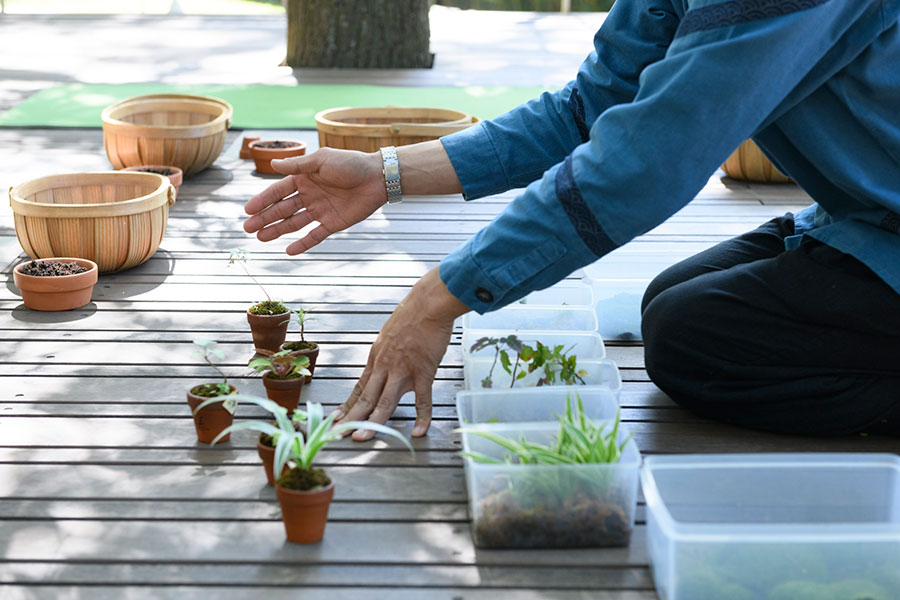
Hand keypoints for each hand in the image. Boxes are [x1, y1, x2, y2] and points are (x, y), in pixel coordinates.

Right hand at [243, 147, 385, 254]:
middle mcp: (310, 195)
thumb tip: (272, 163)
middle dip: (265, 218)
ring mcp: (320, 210)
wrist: (378, 177)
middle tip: (247, 228)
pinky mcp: (333, 223)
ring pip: (294, 223)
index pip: (278, 192)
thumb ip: (298, 165)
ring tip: (260, 238)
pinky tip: (288, 250)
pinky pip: (314, 235)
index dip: (263, 200)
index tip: (248, 210)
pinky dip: (302, 243)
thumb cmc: (350, 163)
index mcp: (304, 178)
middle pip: (283, 209)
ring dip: (277, 230)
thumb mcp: (322, 160)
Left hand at [332, 267, 469, 440]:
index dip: (348, 405)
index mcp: (376, 357)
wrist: (428, 304)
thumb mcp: (389, 333)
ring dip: (373, 421)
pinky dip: (422, 417)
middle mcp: (385, 366)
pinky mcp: (423, 372)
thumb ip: (387, 352)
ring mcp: (403, 370)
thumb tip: (388, 362)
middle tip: (339, 435)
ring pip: (385, 401)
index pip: (359, 387)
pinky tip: (418, 432)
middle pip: (366, 397)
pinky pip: (422, 399)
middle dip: (352, 418)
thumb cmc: (412, 315)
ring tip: (362, 437)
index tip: (337, 418)